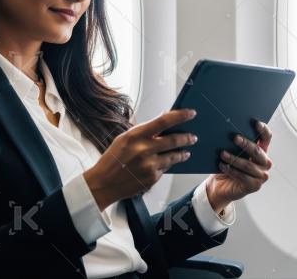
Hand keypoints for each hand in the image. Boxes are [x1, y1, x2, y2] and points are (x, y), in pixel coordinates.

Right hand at [83, 109, 197, 209]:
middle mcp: (143, 149)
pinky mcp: (152, 178)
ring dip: (182, 153)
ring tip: (186, 152)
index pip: (164, 121)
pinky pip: (166, 168)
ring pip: (174, 156)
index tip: (191, 113)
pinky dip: (167, 165)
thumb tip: (164, 121)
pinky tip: (166, 163)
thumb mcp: (125, 139)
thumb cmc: (113, 159)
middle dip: (187, 138)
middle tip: (193, 137)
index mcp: (136, 135)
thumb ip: (144, 131)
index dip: (180, 115)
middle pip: (174, 140)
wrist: (103, 183)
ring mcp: (149, 165)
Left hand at [206, 119, 273, 212]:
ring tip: (222, 154)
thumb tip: (229, 130)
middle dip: (246, 144)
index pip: (266, 138)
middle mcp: (265, 163)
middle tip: (235, 138)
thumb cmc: (228, 166)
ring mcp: (262, 175)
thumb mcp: (233, 152)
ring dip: (234, 159)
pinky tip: (222, 165)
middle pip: (258, 151)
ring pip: (248, 165)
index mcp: (262, 151)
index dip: (263, 130)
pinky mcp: (254, 186)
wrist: (220, 186)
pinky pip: (242, 176)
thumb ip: (236, 144)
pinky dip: (231, 170)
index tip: (256, 123)